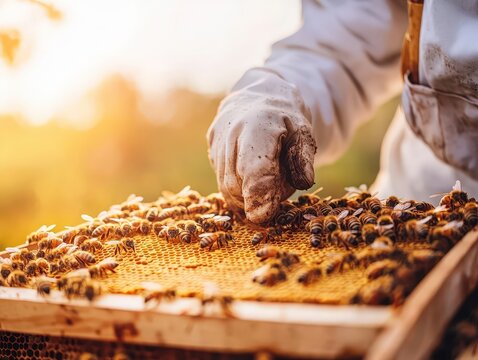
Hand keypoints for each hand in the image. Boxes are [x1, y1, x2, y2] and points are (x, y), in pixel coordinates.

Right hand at [207, 71, 315, 222]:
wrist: (259, 96)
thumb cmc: (286, 119)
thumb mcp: (304, 134)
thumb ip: (303, 160)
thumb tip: (303, 183)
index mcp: (258, 124)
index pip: (253, 167)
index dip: (258, 194)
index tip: (262, 217)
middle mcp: (231, 130)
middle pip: (236, 181)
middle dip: (253, 200)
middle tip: (273, 202)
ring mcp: (217, 138)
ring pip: (225, 184)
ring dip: (245, 197)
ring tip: (265, 187)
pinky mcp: (211, 146)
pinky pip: (221, 178)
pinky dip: (237, 190)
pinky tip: (251, 184)